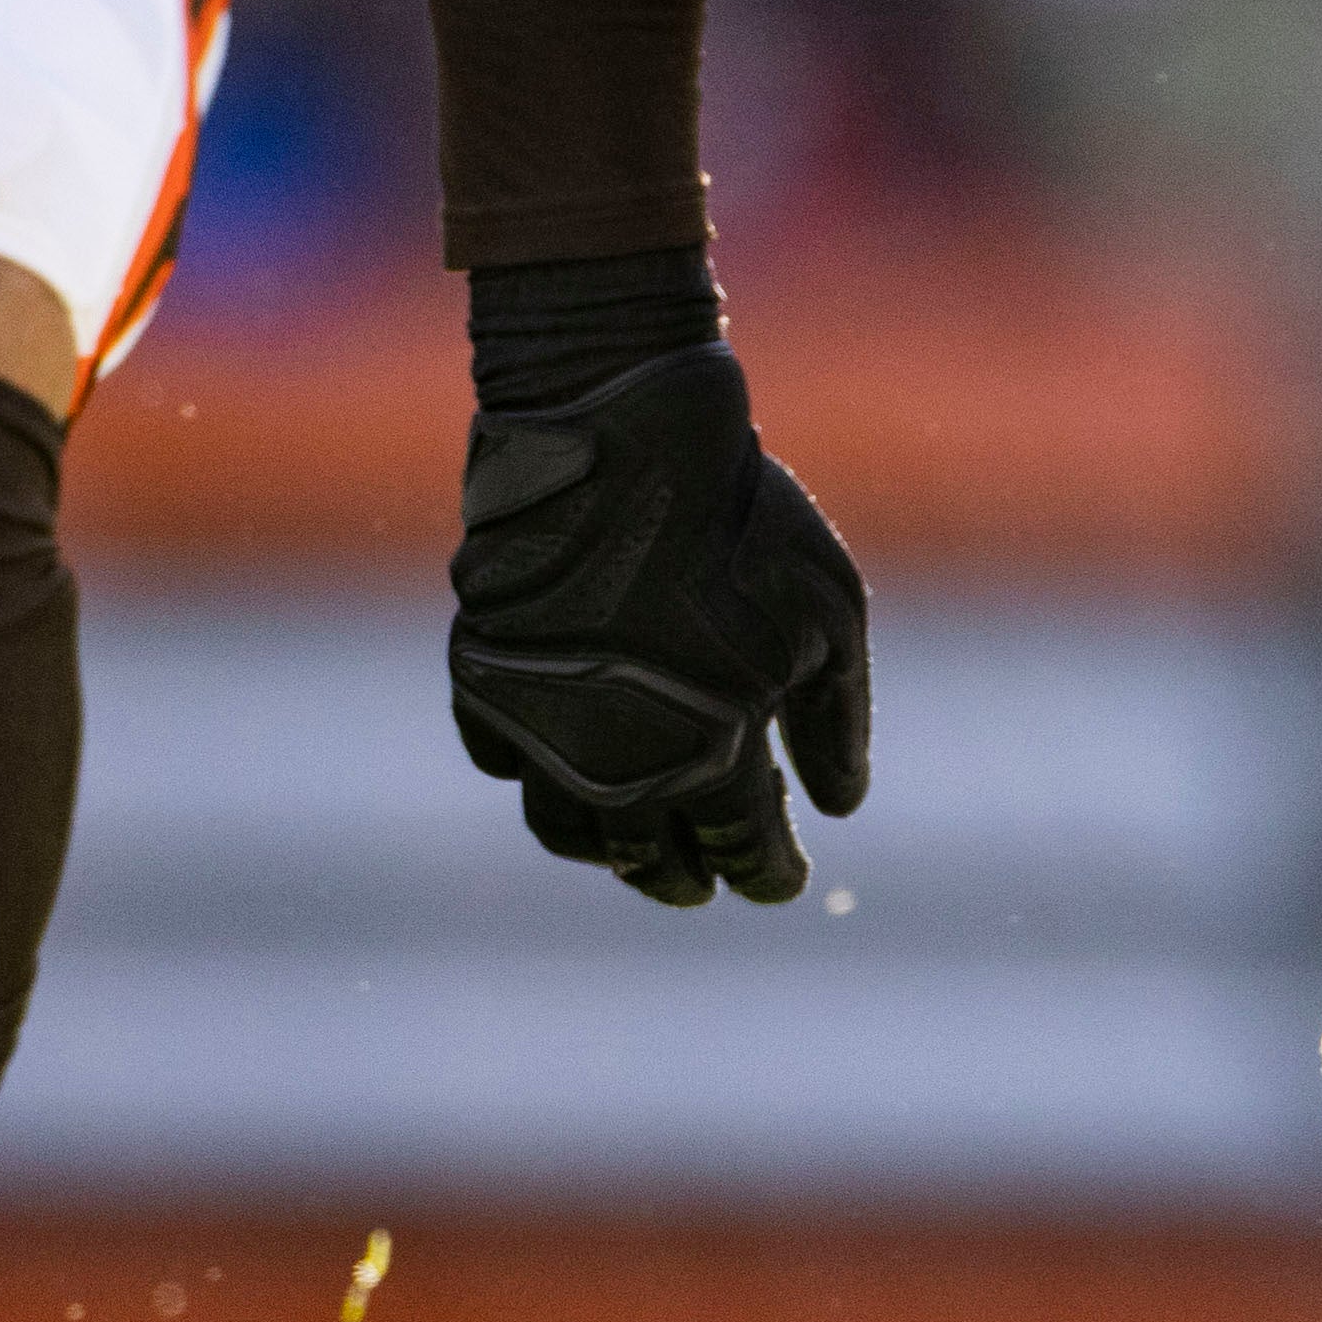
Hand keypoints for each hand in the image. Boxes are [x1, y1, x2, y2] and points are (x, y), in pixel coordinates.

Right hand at [445, 343, 871, 905]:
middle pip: (648, 858)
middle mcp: (614, 759)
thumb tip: (840, 807)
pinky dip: (536, 777)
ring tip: (635, 846)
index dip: (766, 872)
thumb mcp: (830, 612)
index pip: (743, 847)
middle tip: (703, 886)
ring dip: (607, 851)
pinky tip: (568, 765)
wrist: (619, 435)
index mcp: (713, 748)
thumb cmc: (743, 520)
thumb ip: (838, 718)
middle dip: (684, 880)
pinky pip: (503, 761)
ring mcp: (537, 725)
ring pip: (565, 830)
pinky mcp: (481, 683)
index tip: (779, 882)